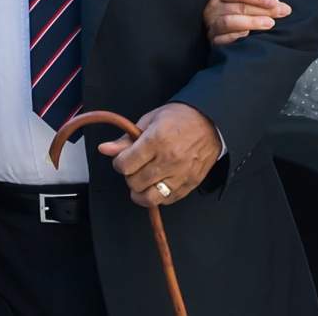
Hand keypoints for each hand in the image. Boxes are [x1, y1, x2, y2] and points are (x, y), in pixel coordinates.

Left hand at [97, 102, 221, 206]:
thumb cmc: (181, 117)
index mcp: (157, 140)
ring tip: (144, 181)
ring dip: (141, 191)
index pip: (125, 165)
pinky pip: (167, 200)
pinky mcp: (190, 183)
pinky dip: (159, 196)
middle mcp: (169, 159)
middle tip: (136, 166)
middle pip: (134, 183)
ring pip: (149, 198)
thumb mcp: (151, 120)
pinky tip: (159, 183)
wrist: (212, 121)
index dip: (119, 162)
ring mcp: (181, 173)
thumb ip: (127, 138)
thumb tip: (105, 149)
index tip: (124, 158)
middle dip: (130, 175)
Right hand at [202, 0, 290, 45]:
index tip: (274, 2)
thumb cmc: (235, 4)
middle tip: (282, 12)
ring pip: (230, 22)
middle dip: (263, 10)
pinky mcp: (213, 39)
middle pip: (239, 7)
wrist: (220, 24)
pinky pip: (225, 38)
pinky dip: (239, 36)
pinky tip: (251, 35)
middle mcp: (213, 7)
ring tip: (270, 23)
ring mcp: (212, 24)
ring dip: (253, 22)